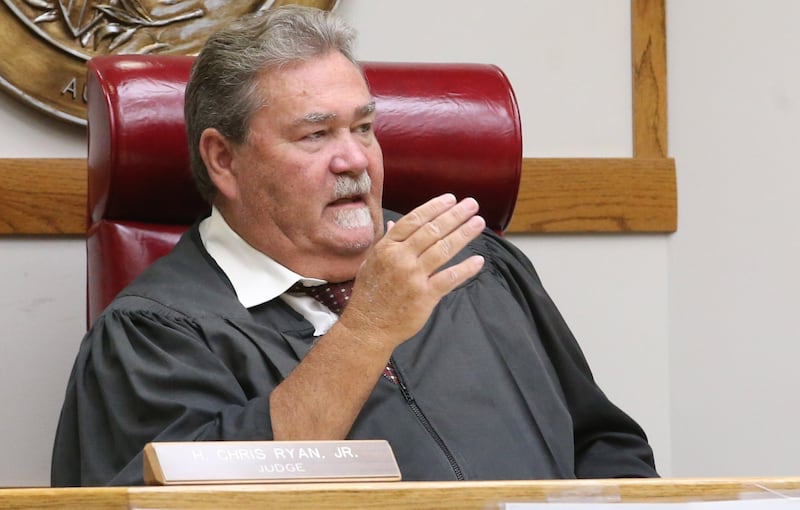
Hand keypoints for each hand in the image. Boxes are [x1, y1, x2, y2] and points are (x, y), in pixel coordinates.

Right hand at [338, 193, 485, 349]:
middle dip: (455, 215)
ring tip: (478, 223)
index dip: (435, 207)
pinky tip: (478, 260)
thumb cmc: (370, 294)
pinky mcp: (425, 296)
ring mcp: (413, 277)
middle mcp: (400, 258)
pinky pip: (449, 278)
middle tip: (472, 205)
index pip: (414, 220)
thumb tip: (395, 224)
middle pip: (433, 231)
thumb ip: (387, 242)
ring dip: (464, 234)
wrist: (368, 326)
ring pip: (443, 250)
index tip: (451, 199)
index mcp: (387, 247)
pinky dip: (465, 268)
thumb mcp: (372, 262)